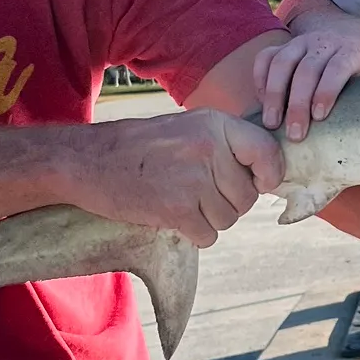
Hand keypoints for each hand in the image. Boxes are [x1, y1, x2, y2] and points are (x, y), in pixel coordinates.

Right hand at [71, 109, 282, 248]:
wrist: (88, 161)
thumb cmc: (140, 147)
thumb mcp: (188, 127)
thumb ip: (225, 145)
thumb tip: (266, 174)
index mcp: (215, 124)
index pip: (267, 151)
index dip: (271, 173)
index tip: (261, 182)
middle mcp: (210, 149)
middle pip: (247, 196)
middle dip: (229, 203)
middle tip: (199, 193)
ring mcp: (195, 179)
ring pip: (229, 218)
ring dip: (210, 219)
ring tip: (182, 201)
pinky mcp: (178, 209)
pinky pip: (208, 235)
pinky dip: (195, 234)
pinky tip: (174, 217)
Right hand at [255, 16, 359, 141]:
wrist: (353, 31)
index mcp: (352, 50)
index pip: (337, 67)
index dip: (327, 91)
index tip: (319, 117)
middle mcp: (325, 43)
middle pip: (307, 69)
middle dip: (298, 103)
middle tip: (295, 134)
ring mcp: (302, 41)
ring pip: (282, 62)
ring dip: (274, 94)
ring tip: (271, 123)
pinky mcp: (286, 45)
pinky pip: (266, 56)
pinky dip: (260, 78)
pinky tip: (261, 101)